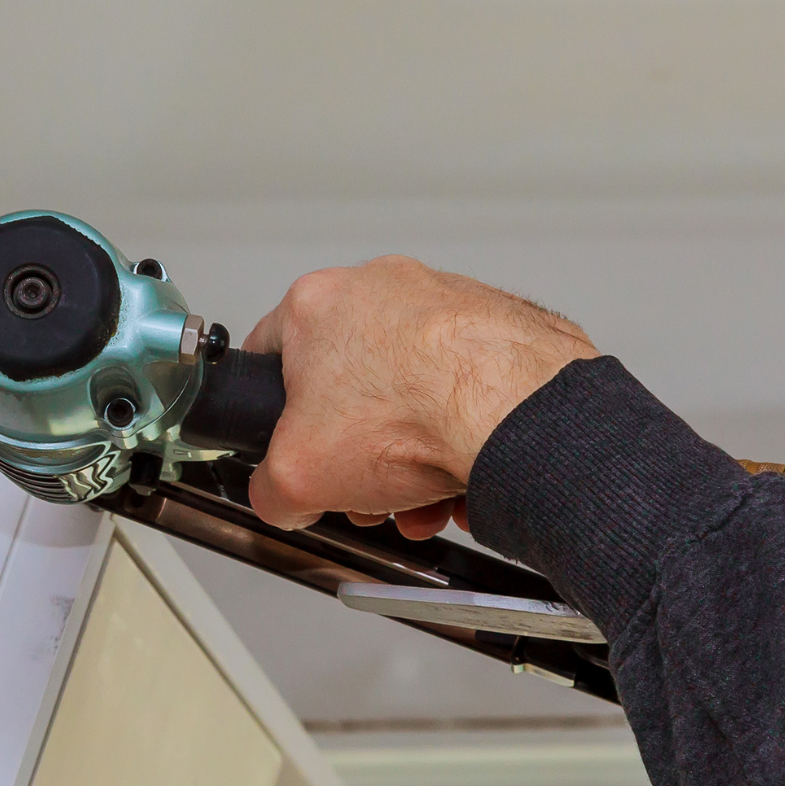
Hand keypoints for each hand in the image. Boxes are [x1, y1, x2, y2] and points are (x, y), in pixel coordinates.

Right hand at [243, 256, 595, 532]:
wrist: (515, 413)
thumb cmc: (413, 415)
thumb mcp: (296, 478)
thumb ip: (269, 488)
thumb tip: (279, 497)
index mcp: (316, 304)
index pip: (270, 356)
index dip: (276, 415)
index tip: (293, 445)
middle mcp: (381, 288)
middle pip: (351, 384)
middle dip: (358, 448)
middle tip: (366, 488)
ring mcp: (445, 301)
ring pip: (413, 390)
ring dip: (413, 451)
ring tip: (422, 496)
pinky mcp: (499, 324)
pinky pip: (466, 387)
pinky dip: (463, 432)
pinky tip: (464, 474)